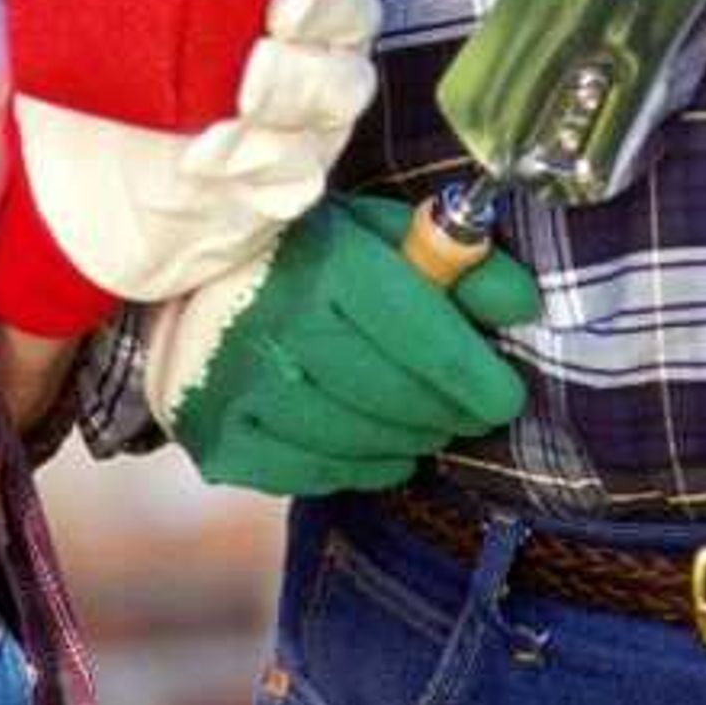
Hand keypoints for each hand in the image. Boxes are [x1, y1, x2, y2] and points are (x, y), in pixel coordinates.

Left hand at [13, 0, 394, 311]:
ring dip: (291, 88)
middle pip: (350, 13)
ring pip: (338, 91)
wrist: (103, 209)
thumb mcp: (94, 16)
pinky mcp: (283, 188)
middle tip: (281, 8)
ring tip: (243, 93)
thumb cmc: (107, 87)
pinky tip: (209, 159)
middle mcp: (309, 44)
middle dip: (324, 4)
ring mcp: (305, 121)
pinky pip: (298, 174)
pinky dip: (260, 166)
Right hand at [152, 190, 539, 494]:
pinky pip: (313, 473)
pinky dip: (361, 469)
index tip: (505, 396)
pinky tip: (383, 452)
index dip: (475, 378)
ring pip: (359, 441)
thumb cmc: (297, 252)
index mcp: (323, 266)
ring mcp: (241, 389)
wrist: (182, 286)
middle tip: (467, 410)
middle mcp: (277, 328)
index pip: (421, 338)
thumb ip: (457, 261)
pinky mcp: (220, 437)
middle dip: (447, 412)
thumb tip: (523, 305)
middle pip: (395, 398)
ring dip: (409, 441)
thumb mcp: (378, 231)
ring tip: (424, 425)